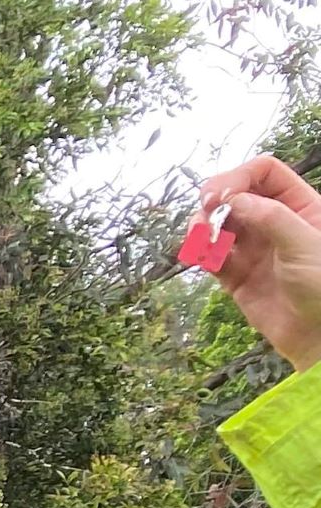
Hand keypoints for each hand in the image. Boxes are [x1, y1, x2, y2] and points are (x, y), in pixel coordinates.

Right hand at [200, 155, 320, 371]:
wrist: (318, 334)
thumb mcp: (303, 242)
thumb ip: (269, 216)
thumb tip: (230, 199)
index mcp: (298, 205)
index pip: (264, 173)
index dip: (239, 177)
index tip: (220, 197)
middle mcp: (273, 222)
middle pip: (235, 194)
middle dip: (214, 201)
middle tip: (204, 217)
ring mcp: (253, 248)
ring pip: (218, 224)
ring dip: (202, 227)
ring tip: (199, 240)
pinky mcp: (236, 276)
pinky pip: (211, 257)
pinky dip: (200, 254)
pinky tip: (200, 258)